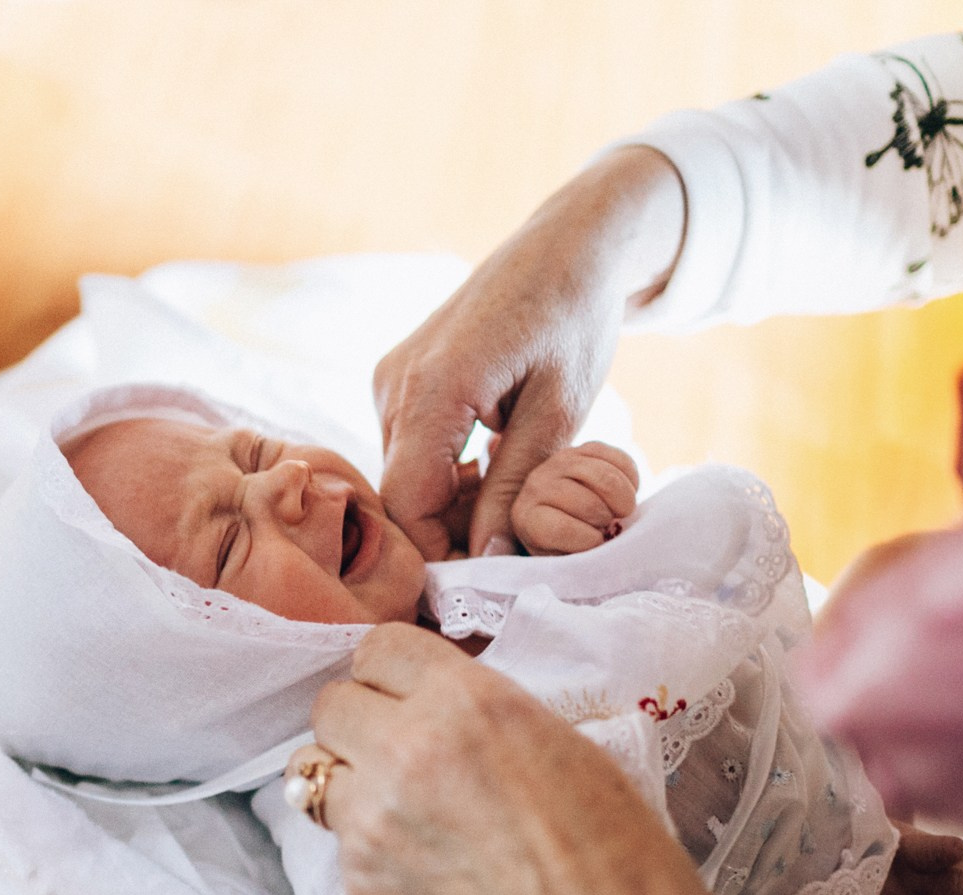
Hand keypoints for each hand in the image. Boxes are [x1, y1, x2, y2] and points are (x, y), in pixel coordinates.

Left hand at [297, 623, 741, 894]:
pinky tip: (423, 871)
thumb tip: (440, 708)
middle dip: (361, 722)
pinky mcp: (361, 889)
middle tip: (399, 750)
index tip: (407, 693)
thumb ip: (486, 717)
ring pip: (317, 774)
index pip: (379, 647)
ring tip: (406, 813)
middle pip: (331, 705)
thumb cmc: (623, 862)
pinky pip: (339, 843)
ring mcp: (372, 825)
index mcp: (468, 703)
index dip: (393, 673)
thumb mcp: (568, 747)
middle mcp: (406, 752)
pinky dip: (368, 848)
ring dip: (352, 783)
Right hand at [375, 147, 684, 560]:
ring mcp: (389, 380)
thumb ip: (517, 486)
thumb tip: (487, 557)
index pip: (407, 503)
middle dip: (447, 533)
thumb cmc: (573, 317)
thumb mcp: (560, 410)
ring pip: (404, 475)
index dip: (438, 553)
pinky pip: (408, 449)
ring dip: (449, 504)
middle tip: (512, 550)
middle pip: (400, 494)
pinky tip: (492, 468)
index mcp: (432, 387)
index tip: (485, 582)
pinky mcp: (397, 380)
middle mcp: (393, 383)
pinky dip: (444, 473)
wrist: (567, 245)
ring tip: (513, 505)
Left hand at [510, 442, 639, 554]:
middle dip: (606, 521)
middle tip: (607, 528)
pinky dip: (632, 480)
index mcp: (526, 519)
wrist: (581, 518)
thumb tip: (488, 551)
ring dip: (622, 501)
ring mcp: (561, 461)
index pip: (557, 528)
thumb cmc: (572, 548)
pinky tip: (626, 493)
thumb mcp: (558, 562)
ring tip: (619, 513)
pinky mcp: (587, 448)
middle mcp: (536, 485)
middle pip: (587, 503)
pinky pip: (619, 458)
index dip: (586, 540)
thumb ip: (540, 560)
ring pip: (604, 477)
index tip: (593, 544)